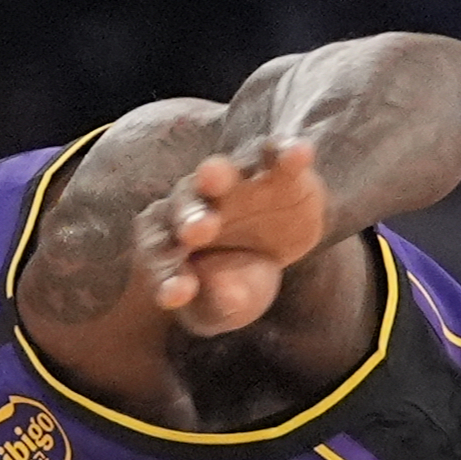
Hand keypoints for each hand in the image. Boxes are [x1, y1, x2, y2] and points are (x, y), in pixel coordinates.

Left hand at [130, 140, 328, 336]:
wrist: (267, 260)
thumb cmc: (232, 287)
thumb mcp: (226, 306)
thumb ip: (223, 302)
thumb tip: (230, 294)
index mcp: (168, 244)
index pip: (163, 258)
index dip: (170, 278)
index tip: (177, 297)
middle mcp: (192, 205)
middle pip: (183, 206)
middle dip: (187, 218)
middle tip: (193, 232)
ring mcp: (230, 183)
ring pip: (219, 173)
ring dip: (215, 174)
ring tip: (212, 176)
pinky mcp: (272, 171)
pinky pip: (273, 156)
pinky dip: (283, 153)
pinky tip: (297, 153)